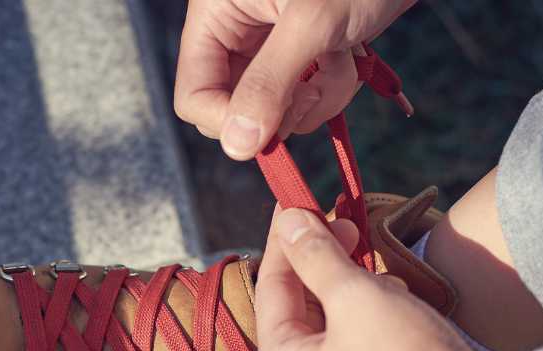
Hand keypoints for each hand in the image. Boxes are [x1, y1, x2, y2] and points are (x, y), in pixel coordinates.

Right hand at [174, 0, 414, 159]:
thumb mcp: (311, 24)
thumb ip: (270, 83)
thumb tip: (238, 145)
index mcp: (216, 14)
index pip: (194, 96)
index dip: (228, 122)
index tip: (270, 129)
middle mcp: (236, 33)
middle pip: (236, 110)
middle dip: (283, 107)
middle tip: (313, 83)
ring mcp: (269, 49)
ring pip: (276, 112)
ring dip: (317, 96)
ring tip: (339, 56)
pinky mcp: (301, 58)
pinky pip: (305, 102)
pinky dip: (332, 88)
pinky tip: (348, 56)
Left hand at [255, 207, 487, 350]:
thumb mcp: (357, 296)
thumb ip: (316, 256)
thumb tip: (287, 221)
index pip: (271, 286)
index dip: (286, 237)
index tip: (297, 198)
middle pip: (298, 305)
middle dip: (323, 260)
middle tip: (346, 222)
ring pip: (330, 322)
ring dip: (351, 285)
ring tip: (377, 266)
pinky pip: (355, 343)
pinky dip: (370, 313)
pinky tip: (397, 298)